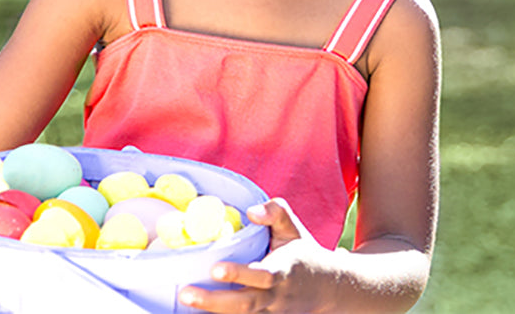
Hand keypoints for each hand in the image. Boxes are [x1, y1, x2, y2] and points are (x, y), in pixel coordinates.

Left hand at [178, 199, 334, 312]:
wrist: (329, 290)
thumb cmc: (303, 255)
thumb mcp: (295, 230)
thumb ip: (277, 212)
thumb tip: (252, 211)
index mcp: (283, 271)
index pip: (261, 276)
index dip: (239, 274)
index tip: (216, 269)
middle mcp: (275, 297)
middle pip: (244, 304)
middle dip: (214, 301)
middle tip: (186, 293)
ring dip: (213, 312)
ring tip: (186, 304)